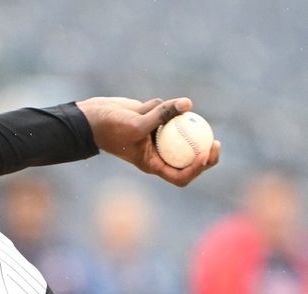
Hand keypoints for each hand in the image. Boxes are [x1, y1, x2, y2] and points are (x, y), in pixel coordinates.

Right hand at [76, 97, 220, 186]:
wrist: (92, 117)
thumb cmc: (109, 127)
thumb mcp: (135, 124)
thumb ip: (162, 114)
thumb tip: (188, 103)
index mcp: (153, 163)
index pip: (181, 175)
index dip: (198, 169)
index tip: (205, 153)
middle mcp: (158, 153)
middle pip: (189, 158)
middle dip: (205, 151)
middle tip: (216, 141)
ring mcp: (157, 137)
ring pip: (179, 129)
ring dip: (176, 119)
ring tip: (163, 111)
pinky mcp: (154, 121)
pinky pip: (168, 112)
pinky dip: (162, 106)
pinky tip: (144, 107)